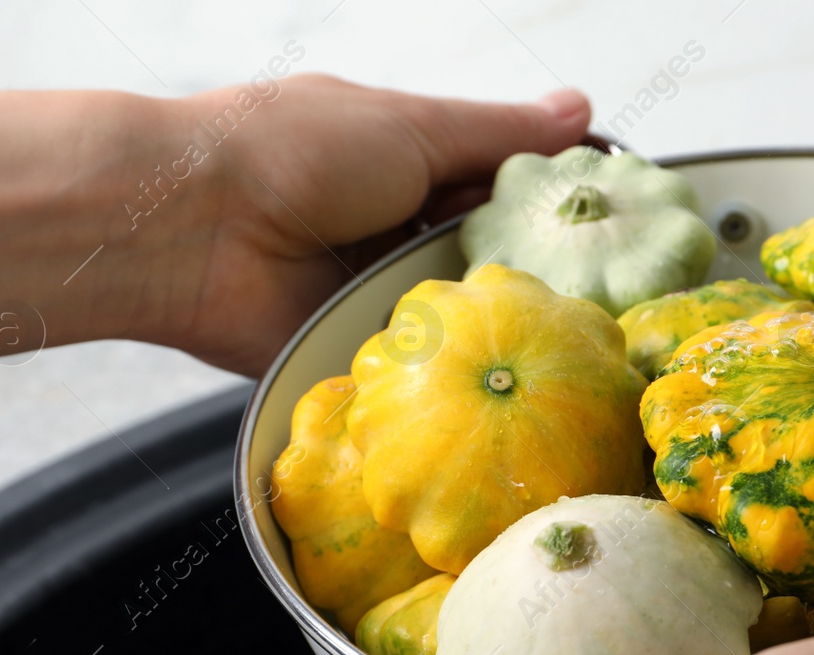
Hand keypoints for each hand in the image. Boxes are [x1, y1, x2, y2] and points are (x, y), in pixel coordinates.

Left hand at [146, 76, 590, 375]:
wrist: (193, 229)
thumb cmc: (292, 152)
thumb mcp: (414, 125)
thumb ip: (500, 133)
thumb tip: (583, 114)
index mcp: (410, 164)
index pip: (504, 188)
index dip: (554, 206)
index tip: (620, 227)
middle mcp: (398, 230)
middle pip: (491, 258)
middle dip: (535, 271)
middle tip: (603, 292)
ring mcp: (379, 295)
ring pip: (465, 316)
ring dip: (496, 323)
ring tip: (565, 338)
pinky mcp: (359, 355)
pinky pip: (421, 369)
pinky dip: (450, 369)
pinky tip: (504, 382)